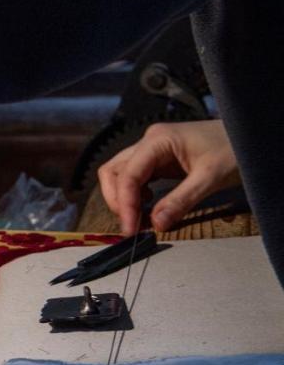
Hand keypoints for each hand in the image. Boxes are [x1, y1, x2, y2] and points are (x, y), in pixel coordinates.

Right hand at [98, 119, 239, 234]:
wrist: (250, 135)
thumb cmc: (235, 149)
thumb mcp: (210, 177)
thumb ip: (181, 201)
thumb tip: (156, 224)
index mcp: (158, 140)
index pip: (128, 175)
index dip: (125, 204)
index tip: (130, 229)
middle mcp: (149, 142)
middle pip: (114, 171)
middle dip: (117, 201)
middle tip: (131, 225)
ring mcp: (153, 149)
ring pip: (120, 174)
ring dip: (123, 198)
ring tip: (138, 218)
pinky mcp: (159, 159)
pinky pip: (136, 177)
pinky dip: (135, 194)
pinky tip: (148, 206)